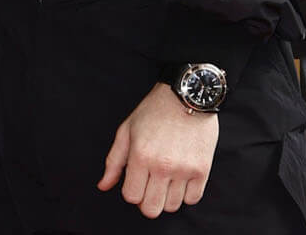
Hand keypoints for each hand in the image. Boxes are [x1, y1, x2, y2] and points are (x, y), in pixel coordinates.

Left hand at [98, 82, 217, 217]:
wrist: (187, 95)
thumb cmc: (154, 111)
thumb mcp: (127, 130)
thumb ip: (114, 161)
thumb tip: (103, 186)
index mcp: (140, 156)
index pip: (131, 197)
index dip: (131, 191)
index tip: (136, 179)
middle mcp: (162, 166)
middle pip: (151, 209)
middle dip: (147, 201)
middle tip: (150, 185)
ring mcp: (184, 169)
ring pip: (172, 206)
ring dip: (167, 197)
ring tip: (166, 178)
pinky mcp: (202, 169)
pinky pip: (193, 199)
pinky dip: (186, 193)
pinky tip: (181, 177)